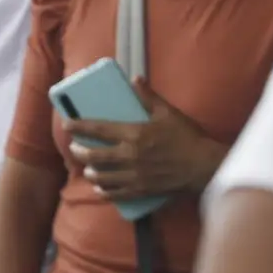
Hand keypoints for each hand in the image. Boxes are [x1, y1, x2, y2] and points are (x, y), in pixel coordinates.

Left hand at [64, 78, 226, 197]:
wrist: (205, 166)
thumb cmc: (187, 137)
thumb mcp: (168, 113)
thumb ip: (149, 97)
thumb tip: (135, 79)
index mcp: (134, 134)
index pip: (98, 129)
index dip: (79, 126)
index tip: (67, 124)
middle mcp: (130, 155)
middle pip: (94, 155)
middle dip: (79, 152)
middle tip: (74, 148)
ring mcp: (135, 175)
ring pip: (102, 176)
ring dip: (90, 172)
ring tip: (87, 168)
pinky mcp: (142, 190)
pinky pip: (117, 193)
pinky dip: (105, 191)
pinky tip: (100, 188)